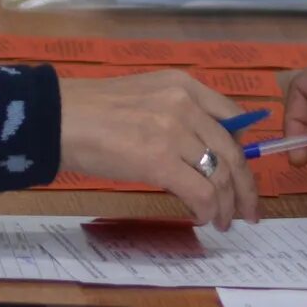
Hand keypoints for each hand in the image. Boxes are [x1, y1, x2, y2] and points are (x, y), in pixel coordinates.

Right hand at [55, 70, 263, 230]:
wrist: (57, 119)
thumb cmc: (92, 112)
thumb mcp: (146, 97)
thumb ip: (177, 113)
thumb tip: (203, 151)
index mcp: (184, 84)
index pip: (233, 118)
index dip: (243, 152)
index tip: (243, 174)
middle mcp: (185, 103)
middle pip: (233, 152)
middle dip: (246, 187)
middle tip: (248, 211)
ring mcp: (173, 130)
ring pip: (221, 176)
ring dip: (227, 205)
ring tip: (224, 222)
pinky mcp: (159, 159)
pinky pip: (200, 192)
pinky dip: (208, 210)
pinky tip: (203, 219)